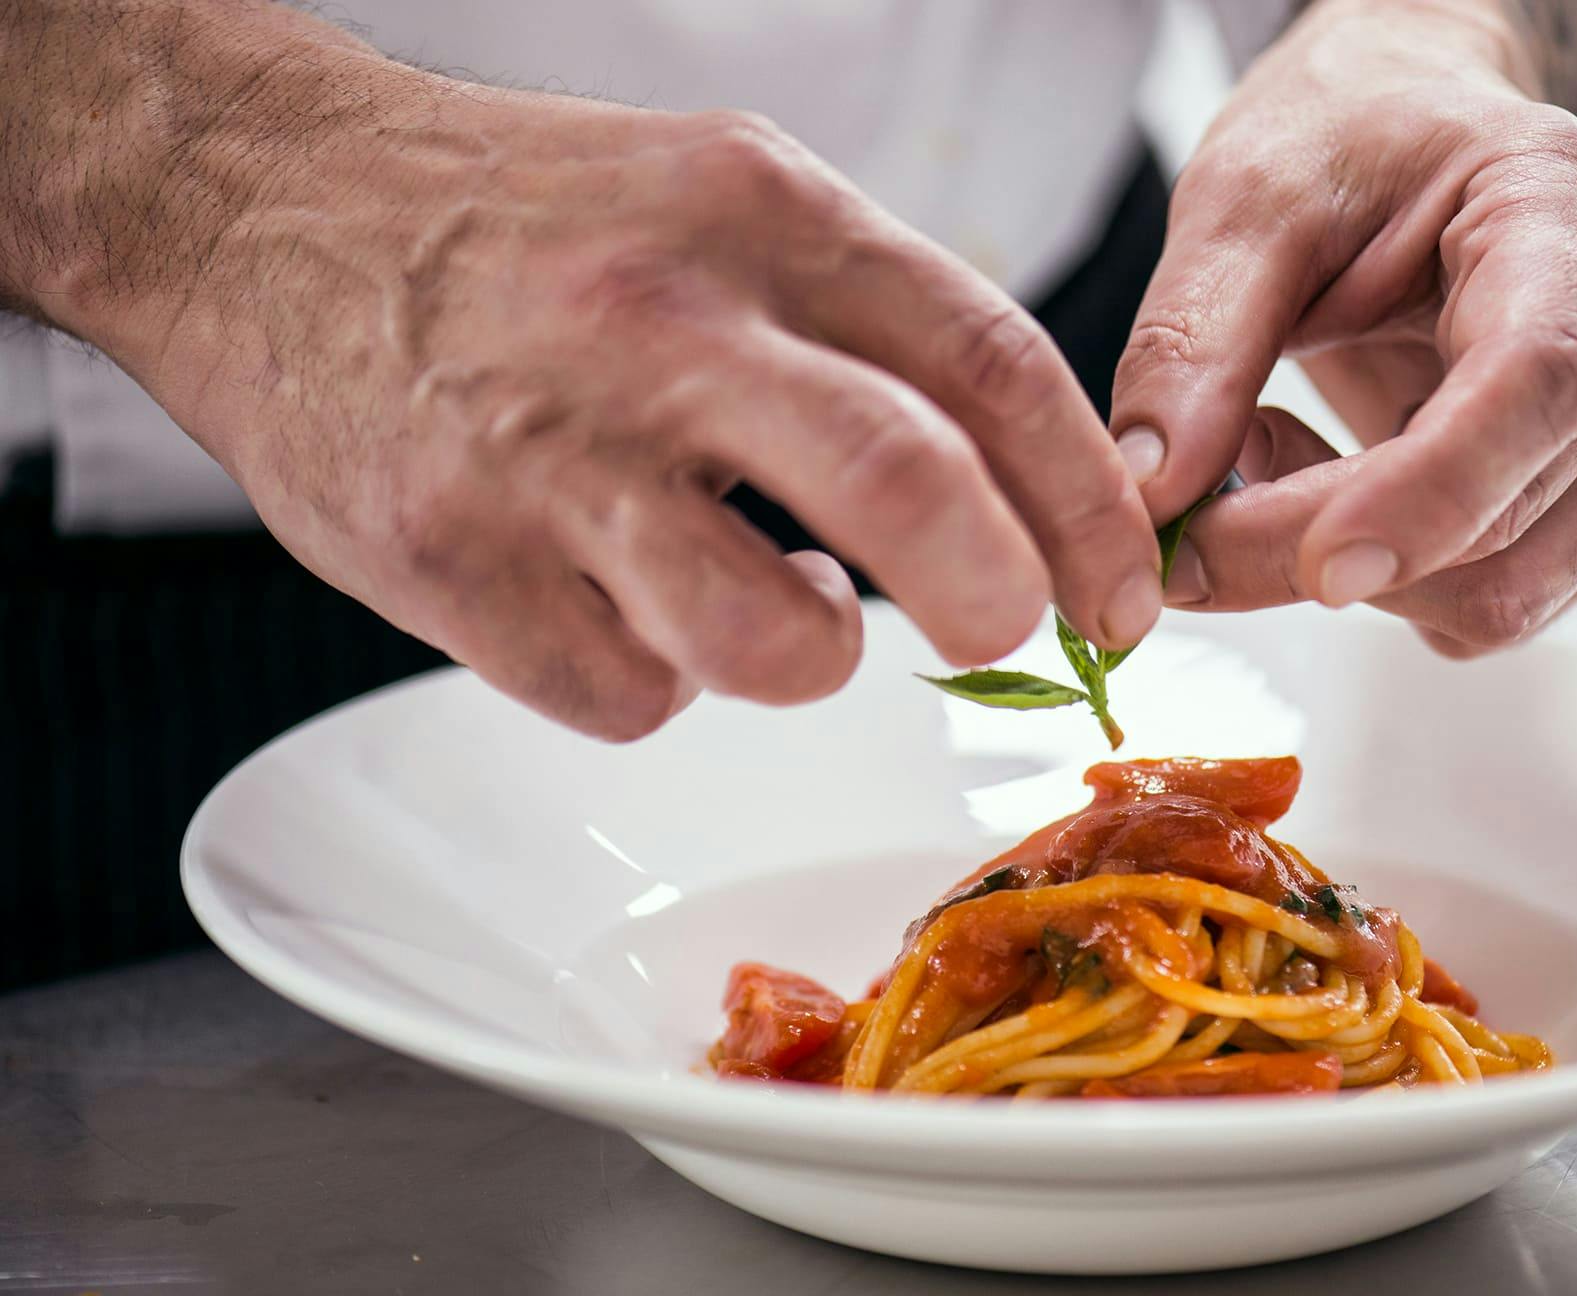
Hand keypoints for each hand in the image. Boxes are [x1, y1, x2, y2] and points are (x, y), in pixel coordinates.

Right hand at [17, 15, 1159, 737]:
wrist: (261, 207)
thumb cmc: (526, 224)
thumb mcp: (721, 198)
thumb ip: (870, 324)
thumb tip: (1024, 493)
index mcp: (757, 211)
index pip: (992, 366)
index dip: (1088, 502)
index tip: (1121, 588)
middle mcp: (659, 322)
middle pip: (911, 496)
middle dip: (998, 601)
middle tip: (1000, 632)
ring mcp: (548, 454)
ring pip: (773, 647)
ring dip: (805, 654)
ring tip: (757, 590)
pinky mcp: (450, 568)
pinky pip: (631, 699)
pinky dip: (658, 678)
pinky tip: (617, 595)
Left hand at [1110, 0, 1576, 655]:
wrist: (1419, 147)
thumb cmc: (1353, 145)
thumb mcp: (1247, 197)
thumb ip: (1194, 336)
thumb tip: (1153, 485)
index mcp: (1567, 223)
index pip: (1535, 384)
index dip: (1429, 492)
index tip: (1319, 565)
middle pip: (1496, 524)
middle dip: (1307, 544)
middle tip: (1185, 493)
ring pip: (1488, 598)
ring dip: (1336, 564)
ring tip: (1265, 447)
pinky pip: (1477, 610)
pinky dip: (1378, 584)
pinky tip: (1324, 482)